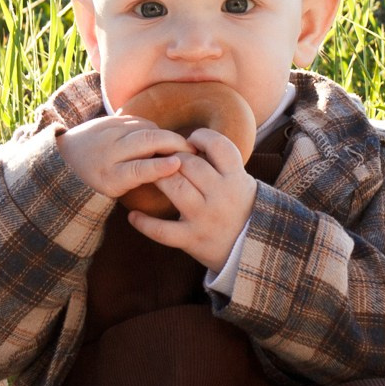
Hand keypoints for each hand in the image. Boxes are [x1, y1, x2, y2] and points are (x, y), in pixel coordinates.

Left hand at [57, 113, 192, 202]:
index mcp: (108, 177)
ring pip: (145, 128)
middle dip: (172, 142)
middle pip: (145, 141)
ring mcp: (108, 132)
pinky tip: (161, 136)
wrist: (66, 158)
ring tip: (182, 144)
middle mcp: (107, 152)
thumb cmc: (97, 180)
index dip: (159, 167)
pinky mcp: (109, 119)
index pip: (136, 170)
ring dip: (166, 135)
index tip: (177, 164)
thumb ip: (139, 179)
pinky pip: (139, 121)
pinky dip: (153, 128)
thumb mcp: (115, 189)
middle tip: (192, 150)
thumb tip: (173, 171)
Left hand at [127, 127, 255, 270]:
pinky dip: (144, 222)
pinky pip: (162, 230)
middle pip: (189, 164)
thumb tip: (188, 140)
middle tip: (164, 158)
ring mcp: (205, 218)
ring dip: (158, 177)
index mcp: (236, 178)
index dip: (201, 137)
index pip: (218, 146)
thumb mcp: (240, 182)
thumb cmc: (239, 207)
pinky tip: (134, 216)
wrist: (250, 248)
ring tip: (150, 175)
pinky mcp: (192, 239)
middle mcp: (222, 196)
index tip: (191, 139)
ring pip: (175, 187)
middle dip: (172, 157)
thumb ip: (221, 163)